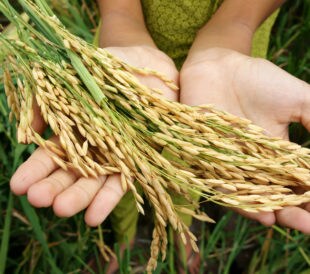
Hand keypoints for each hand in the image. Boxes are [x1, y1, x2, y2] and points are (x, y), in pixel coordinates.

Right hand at [10, 45, 178, 225]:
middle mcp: (94, 147)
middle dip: (54, 186)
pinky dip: (109, 198)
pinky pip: (124, 181)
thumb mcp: (74, 77)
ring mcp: (117, 154)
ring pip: (95, 181)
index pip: (52, 155)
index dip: (36, 170)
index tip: (18, 186)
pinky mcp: (139, 159)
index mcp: (76, 130)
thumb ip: (50, 101)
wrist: (147, 65)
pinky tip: (94, 215)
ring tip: (61, 210)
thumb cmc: (109, 68)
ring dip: (78, 196)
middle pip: (72, 172)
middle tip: (38, 199)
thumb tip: (28, 130)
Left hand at [180, 47, 309, 232]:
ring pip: (250, 195)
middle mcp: (253, 164)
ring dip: (268, 211)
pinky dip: (238, 199)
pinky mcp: (206, 160)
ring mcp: (230, 164)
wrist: (218, 67)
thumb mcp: (297, 99)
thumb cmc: (257, 80)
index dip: (309, 197)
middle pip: (275, 195)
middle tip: (307, 224)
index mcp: (276, 153)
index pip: (297, 182)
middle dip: (293, 212)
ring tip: (284, 222)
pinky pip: (221, 185)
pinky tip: (258, 213)